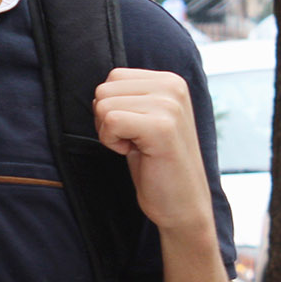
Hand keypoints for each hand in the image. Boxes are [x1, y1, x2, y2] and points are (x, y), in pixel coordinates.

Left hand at [92, 68, 212, 235]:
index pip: (113, 76)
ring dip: (110, 133)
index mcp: (170, 80)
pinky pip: (110, 121)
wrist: (182, 204)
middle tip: (135, 141)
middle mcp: (173, 86)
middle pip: (104, 89)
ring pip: (103, 104)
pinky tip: (137, 153)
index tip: (135, 129)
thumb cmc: (157, 164)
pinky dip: (112, 142)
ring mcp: (169, 105)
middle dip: (108, 119)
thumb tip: (98, 86)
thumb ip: (130, 95)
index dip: (112, 107)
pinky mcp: (161, 127)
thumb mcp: (145, 117)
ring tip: (138, 147)